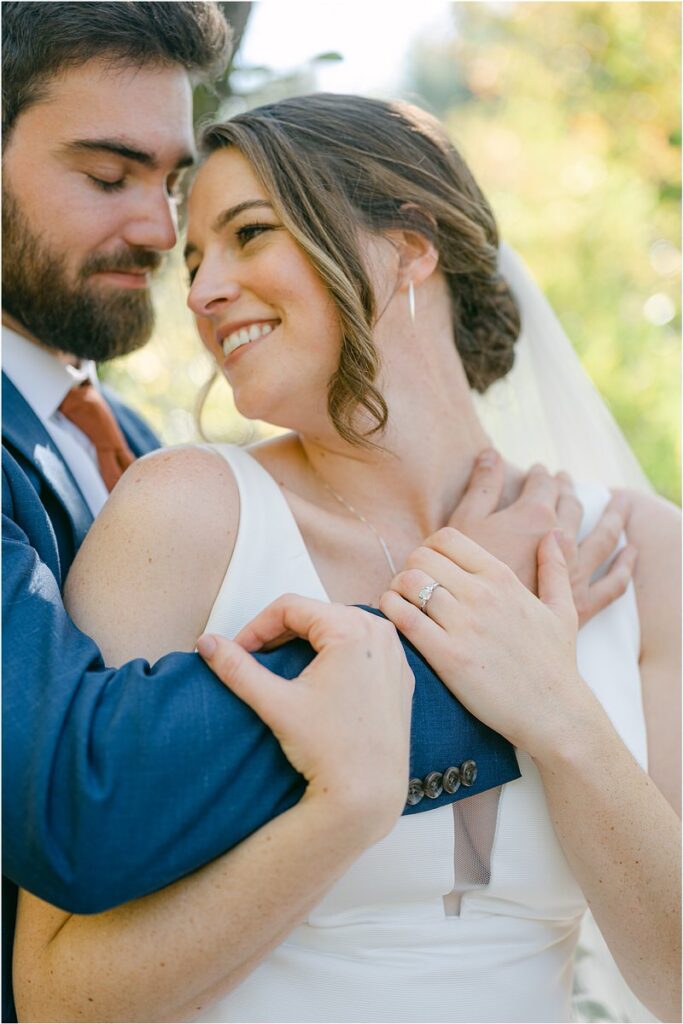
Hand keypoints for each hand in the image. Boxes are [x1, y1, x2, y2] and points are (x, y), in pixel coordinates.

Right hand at [197, 598, 413, 840]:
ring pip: (341, 628)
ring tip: (283, 665)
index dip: (256, 626)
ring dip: (308, 641)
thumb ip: (236, 668)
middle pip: (316, 614)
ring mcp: (395, 654)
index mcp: (351, 629)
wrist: (369, 793)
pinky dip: (337, 655)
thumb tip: (207, 643)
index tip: (238, 650)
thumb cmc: (328, 749)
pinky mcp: (400, 676)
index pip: (290, 607)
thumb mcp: (275, 702)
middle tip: (255, 657)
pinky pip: (364, 649)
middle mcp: (380, 633)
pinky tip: (319, 680)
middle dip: (280, 631)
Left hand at [380, 528, 595, 759]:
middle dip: (409, 569)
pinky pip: (403, 618)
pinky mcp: (447, 656)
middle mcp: (481, 594)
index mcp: (502, 578)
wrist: (554, 713)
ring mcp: (464, 624)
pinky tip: (395, 622)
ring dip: (396, 590)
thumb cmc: (556, 664)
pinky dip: (390, 612)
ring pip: (408, 582)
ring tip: (401, 607)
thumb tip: (554, 534)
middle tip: (411, 591)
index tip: (429, 570)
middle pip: (420, 557)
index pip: (446, 538)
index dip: (428, 550)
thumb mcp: (563, 610)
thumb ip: (555, 569)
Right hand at [451, 450, 635, 623]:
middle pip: (572, 506)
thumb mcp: (463, 523)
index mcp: (534, 516)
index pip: (543, 485)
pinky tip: (631, 555)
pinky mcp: (582, 603)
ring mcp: (576, 572)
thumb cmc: (461, 574)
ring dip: (611, 516)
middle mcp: (563, 539)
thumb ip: (482, 486)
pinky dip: (625, 566)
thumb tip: (491, 453)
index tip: (539, 470)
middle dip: (569, 490)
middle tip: (567, 481)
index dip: (541, 474)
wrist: (476, 625)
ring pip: (602, 537)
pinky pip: (613, 583)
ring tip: (619, 504)